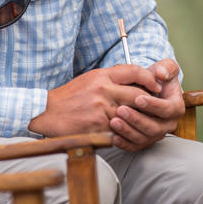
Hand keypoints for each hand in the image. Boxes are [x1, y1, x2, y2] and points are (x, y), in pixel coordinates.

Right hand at [27, 64, 162, 137]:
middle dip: (149, 102)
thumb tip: (135, 80)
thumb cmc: (70, 96)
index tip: (155, 86)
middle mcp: (103, 90)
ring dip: (138, 119)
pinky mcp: (97, 126)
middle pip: (137, 95)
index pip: (134, 71)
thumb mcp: (90, 79)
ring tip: (144, 121)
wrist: (46, 111)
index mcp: (102, 76)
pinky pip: (117, 130)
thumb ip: (112, 78)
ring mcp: (100, 109)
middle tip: (156, 107)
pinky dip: (123, 132)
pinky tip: (126, 133)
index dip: (149, 78)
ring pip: (130, 114)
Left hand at [109, 58, 184, 151]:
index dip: (153, 105)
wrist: (147, 89)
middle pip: (155, 127)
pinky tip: (113, 136)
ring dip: (128, 131)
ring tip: (114, 121)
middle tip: (121, 110)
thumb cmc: (157, 78)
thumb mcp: (164, 67)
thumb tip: (161, 74)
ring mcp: (156, 134)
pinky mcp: (144, 141)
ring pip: (144, 138)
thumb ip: (166, 67)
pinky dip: (124, 143)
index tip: (138, 99)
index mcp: (176, 107)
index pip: (168, 109)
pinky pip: (135, 146)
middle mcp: (168, 123)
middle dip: (137, 119)